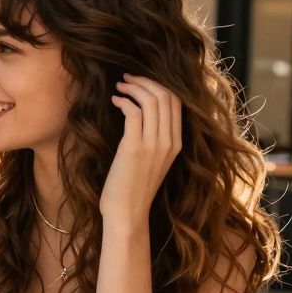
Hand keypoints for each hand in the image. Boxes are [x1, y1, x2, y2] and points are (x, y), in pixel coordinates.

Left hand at [100, 74, 180, 221]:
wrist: (127, 213)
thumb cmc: (133, 188)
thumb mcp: (151, 161)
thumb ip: (153, 140)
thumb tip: (140, 116)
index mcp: (177, 144)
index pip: (176, 103)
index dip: (158, 86)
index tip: (139, 82)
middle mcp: (169, 142)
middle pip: (166, 96)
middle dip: (145, 81)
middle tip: (126, 78)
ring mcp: (154, 144)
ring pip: (151, 100)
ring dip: (133, 88)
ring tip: (118, 87)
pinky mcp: (134, 147)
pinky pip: (134, 112)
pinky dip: (124, 101)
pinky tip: (114, 101)